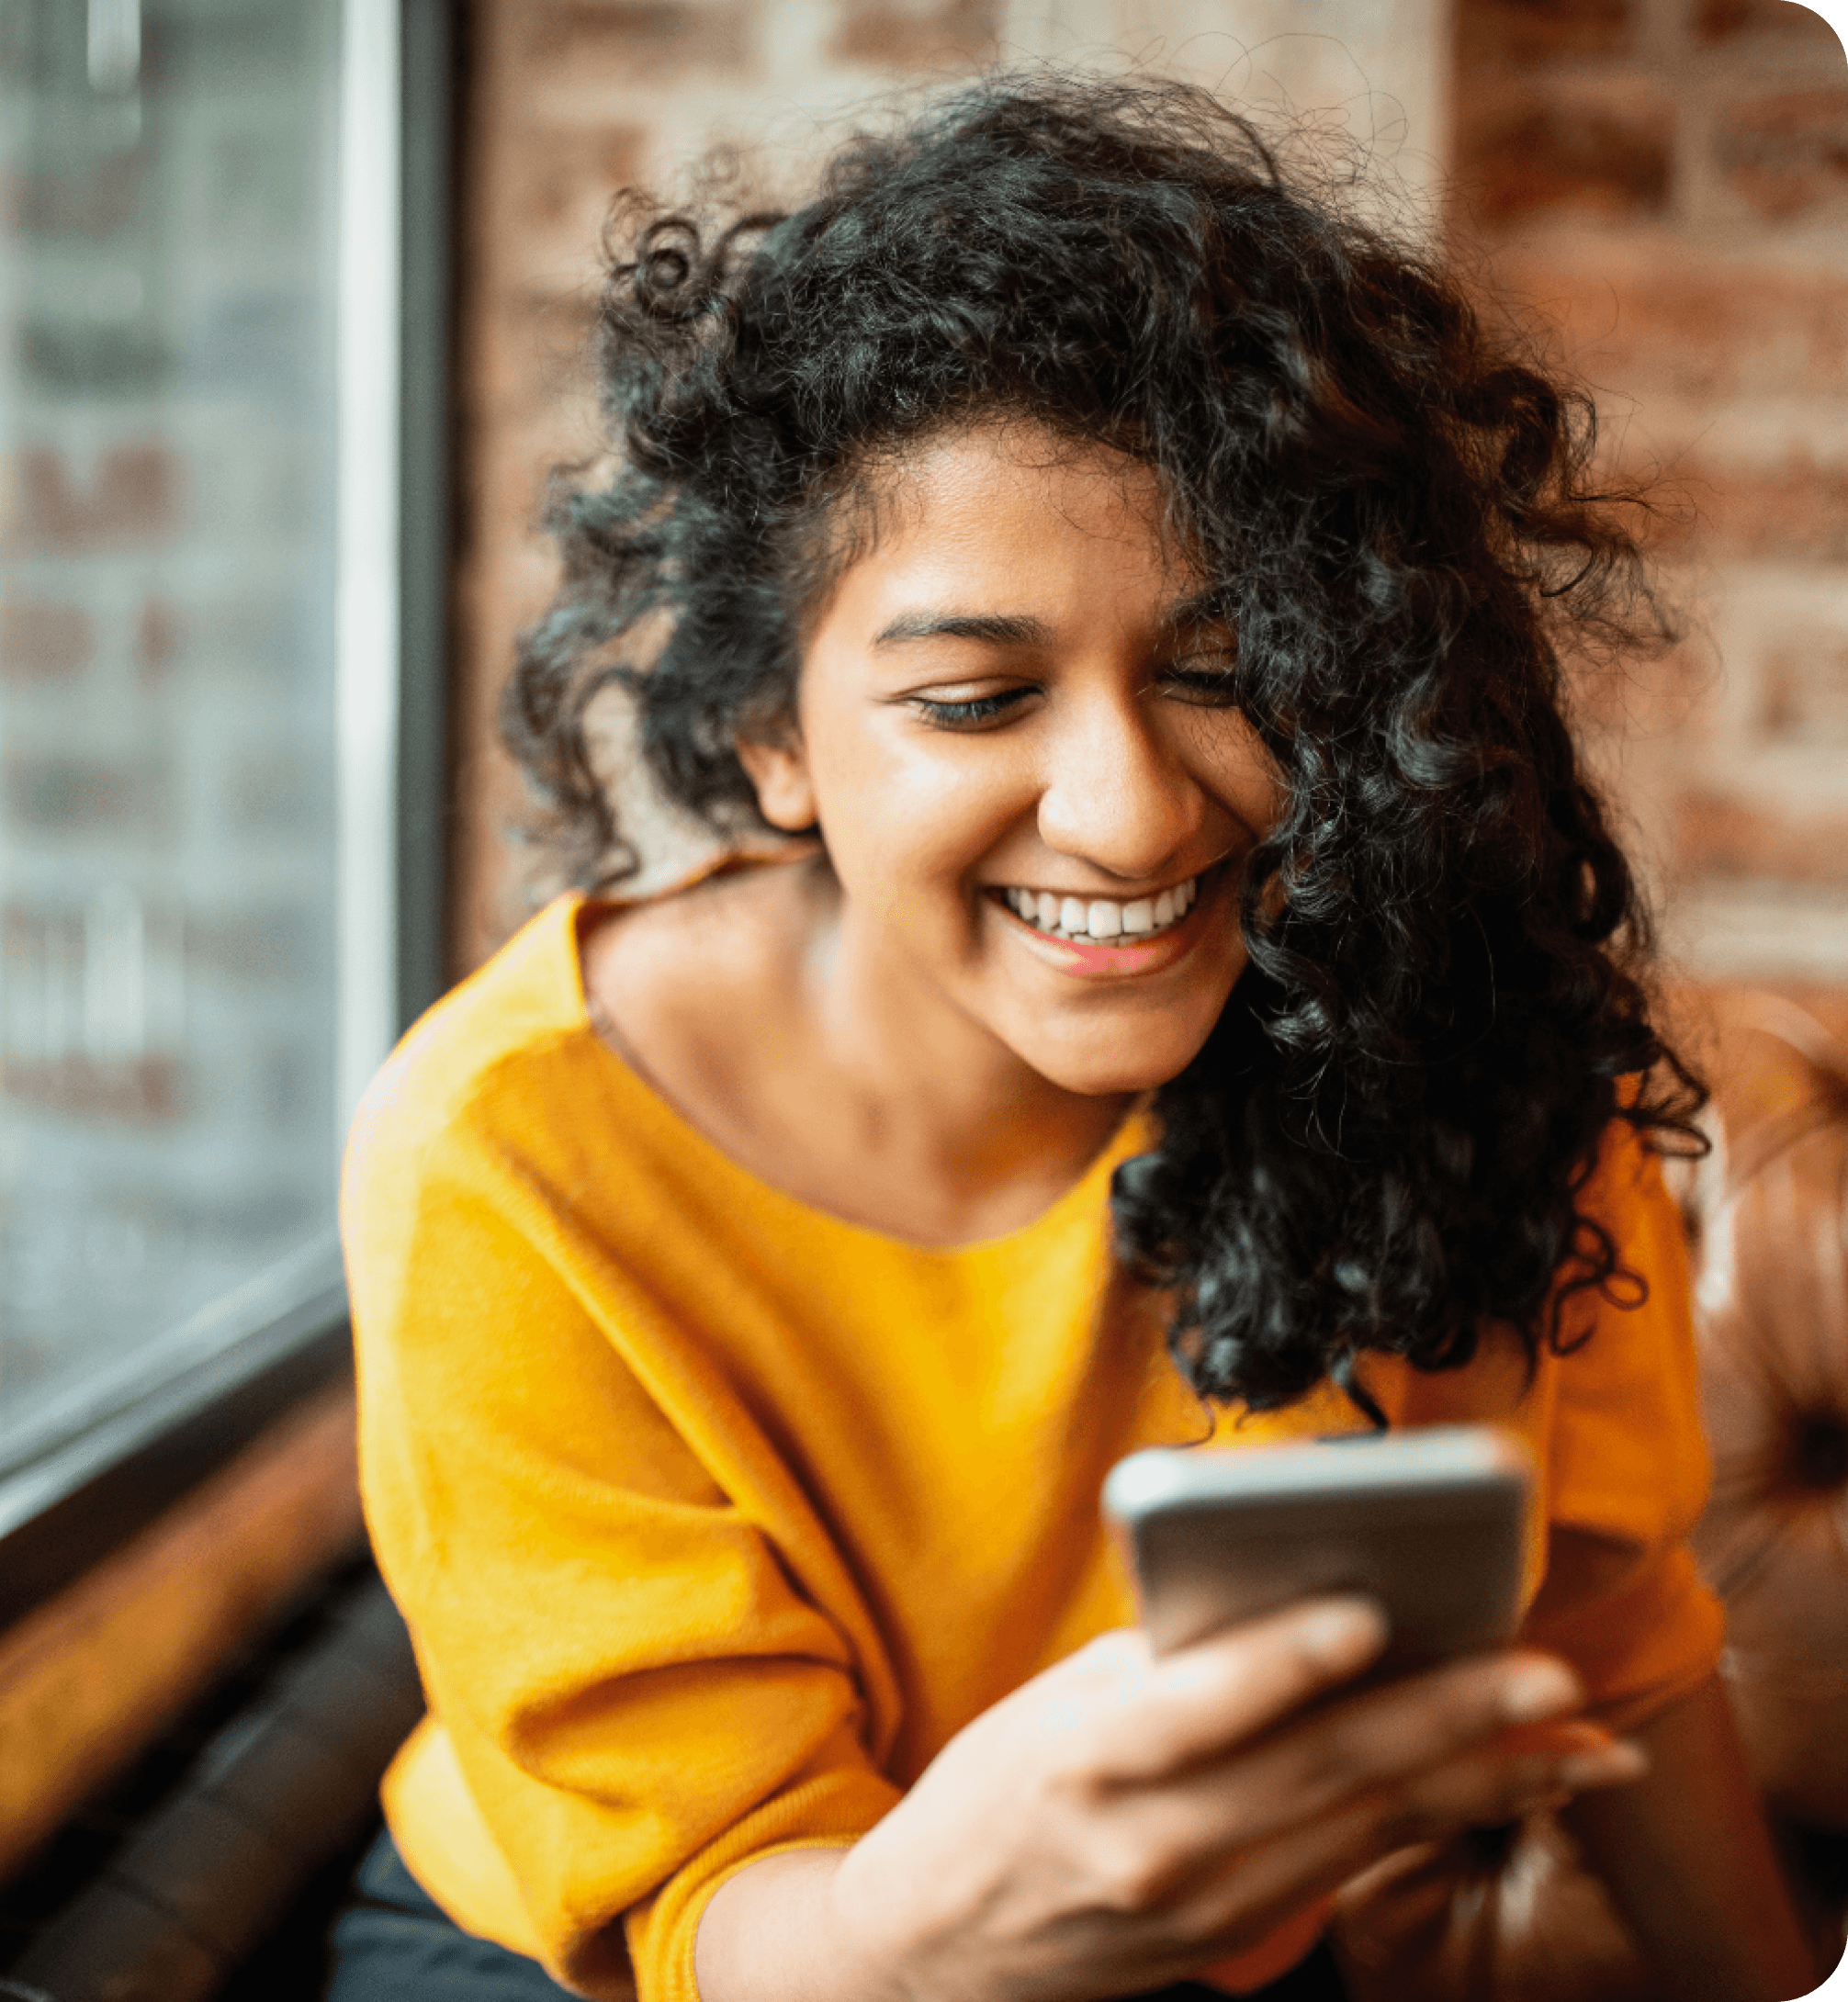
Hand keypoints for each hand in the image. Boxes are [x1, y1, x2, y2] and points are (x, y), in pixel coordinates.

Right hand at [821, 1598, 1644, 2001]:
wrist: (939, 1950)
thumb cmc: (998, 1793)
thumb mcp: (1052, 1707)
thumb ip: (1165, 1665)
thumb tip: (1294, 1604)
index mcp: (1086, 1761)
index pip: (1195, 1706)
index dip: (1282, 1661)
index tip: (1368, 1611)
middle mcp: (1155, 1842)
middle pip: (1319, 1770)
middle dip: (1447, 1720)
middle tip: (1549, 1673)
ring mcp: (1208, 1905)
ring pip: (1367, 1826)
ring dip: (1486, 1779)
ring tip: (1584, 1739)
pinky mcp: (1244, 1938)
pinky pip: (1362, 1863)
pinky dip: (1449, 1819)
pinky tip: (1519, 1782)